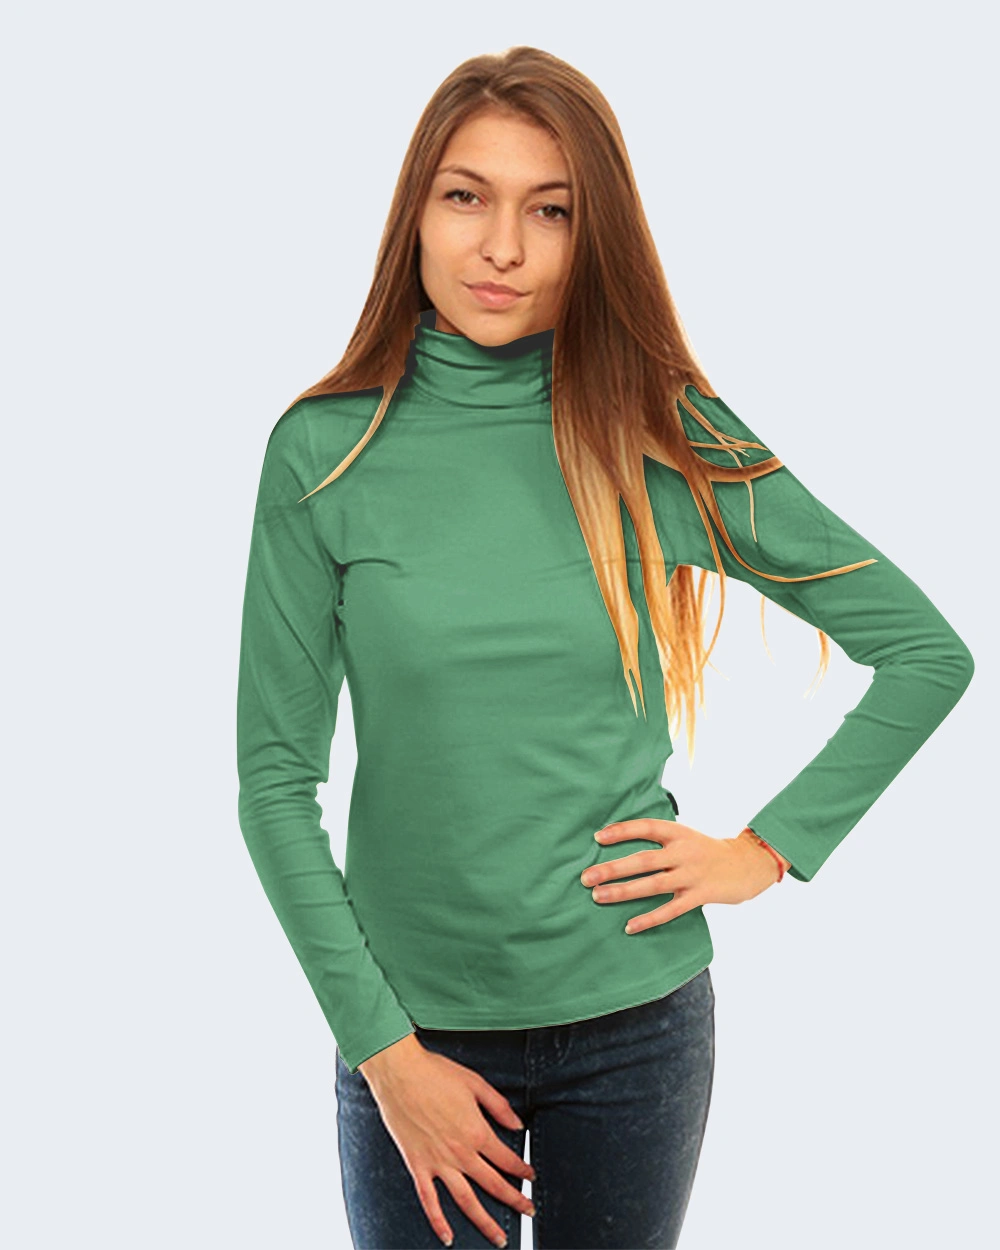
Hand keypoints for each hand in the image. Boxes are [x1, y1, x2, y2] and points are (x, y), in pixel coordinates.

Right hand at [359, 1034, 534, 1246]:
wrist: (400, 1073)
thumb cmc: (436, 1073)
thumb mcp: (476, 1083)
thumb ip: (499, 1107)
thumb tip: (518, 1126)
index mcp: (477, 1132)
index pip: (507, 1160)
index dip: (523, 1170)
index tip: (531, 1177)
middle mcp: (460, 1153)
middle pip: (493, 1185)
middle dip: (515, 1200)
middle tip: (529, 1211)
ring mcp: (438, 1163)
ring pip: (466, 1201)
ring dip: (485, 1222)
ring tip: (499, 1239)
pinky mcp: (417, 1165)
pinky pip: (429, 1200)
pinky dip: (438, 1222)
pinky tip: (448, 1237)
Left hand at [580, 820, 787, 933]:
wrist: (747, 865)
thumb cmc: (707, 851)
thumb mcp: (685, 836)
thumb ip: (660, 840)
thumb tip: (621, 842)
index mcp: (678, 833)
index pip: (646, 827)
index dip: (621, 831)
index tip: (597, 837)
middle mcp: (683, 852)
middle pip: (643, 860)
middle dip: (612, 868)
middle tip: (586, 877)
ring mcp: (691, 875)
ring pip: (652, 885)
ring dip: (623, 892)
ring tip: (598, 897)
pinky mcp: (699, 896)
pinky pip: (670, 910)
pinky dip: (649, 919)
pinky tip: (629, 926)